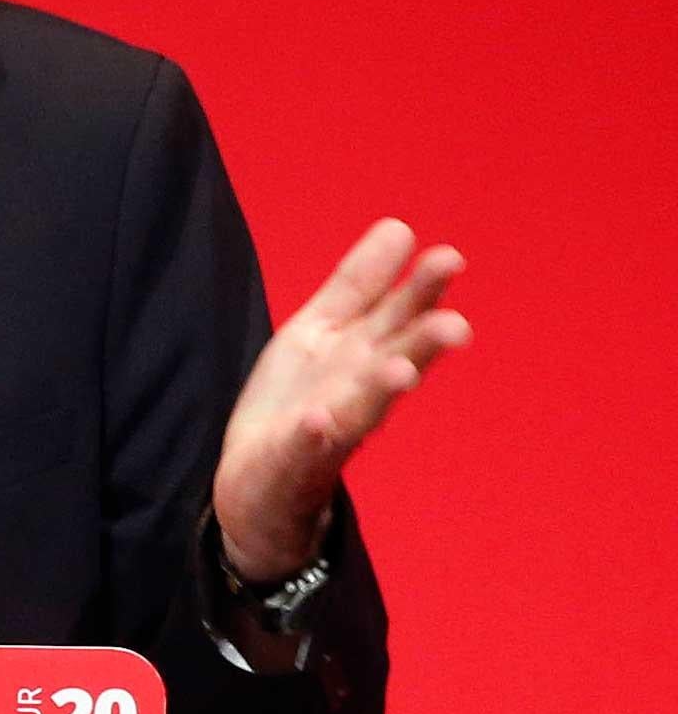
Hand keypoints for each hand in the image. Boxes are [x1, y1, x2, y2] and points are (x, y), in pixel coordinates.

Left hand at [213, 218, 472, 579]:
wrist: (259, 486)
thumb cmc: (300, 399)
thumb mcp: (322, 330)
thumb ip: (360, 285)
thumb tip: (401, 227)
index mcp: (361, 354)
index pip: (397, 318)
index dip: (418, 291)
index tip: (448, 257)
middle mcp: (357, 391)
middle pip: (395, 361)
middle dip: (422, 342)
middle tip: (455, 323)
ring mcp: (329, 430)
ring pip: (364, 407)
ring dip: (382, 389)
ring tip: (401, 370)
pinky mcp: (295, 462)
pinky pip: (305, 448)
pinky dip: (315, 435)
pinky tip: (320, 420)